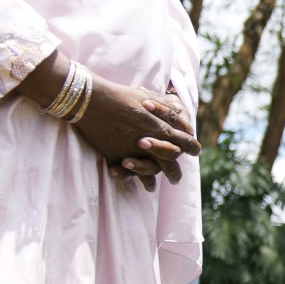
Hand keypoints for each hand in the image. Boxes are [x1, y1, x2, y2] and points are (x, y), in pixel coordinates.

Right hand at [75, 80, 199, 190]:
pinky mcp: (116, 155)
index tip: (195, 150)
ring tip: (152, 188)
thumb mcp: (146, 97)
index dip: (192, 147)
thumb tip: (181, 111)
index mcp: (160, 126)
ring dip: (153, 180)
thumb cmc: (119, 95)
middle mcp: (150, 141)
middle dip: (174, 172)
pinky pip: (128, 173)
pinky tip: (131, 184)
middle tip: (175, 180)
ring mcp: (133, 151)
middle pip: (171, 161)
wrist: (89, 100)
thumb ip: (165, 108)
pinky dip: (132, 179)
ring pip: (151, 171)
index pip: (184, 141)